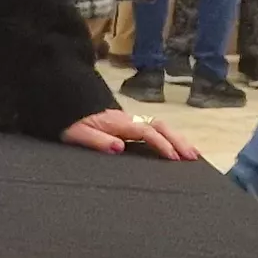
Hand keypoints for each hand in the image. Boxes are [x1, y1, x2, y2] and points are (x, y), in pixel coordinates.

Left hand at [62, 109, 198, 159]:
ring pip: (160, 125)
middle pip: (160, 125)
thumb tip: (120, 148)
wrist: (64, 99)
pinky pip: (154, 128)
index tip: (174, 158)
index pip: (146, 132)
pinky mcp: (128, 122)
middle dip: (178, 140)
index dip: (161, 144)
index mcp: (117, 122)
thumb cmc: (70, 120)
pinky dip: (169, 136)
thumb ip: (97, 141)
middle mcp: (127, 118)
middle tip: (193, 157)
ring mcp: (129, 119)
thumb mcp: (76, 133)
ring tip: (193, 153)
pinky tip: (175, 147)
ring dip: (177, 138)